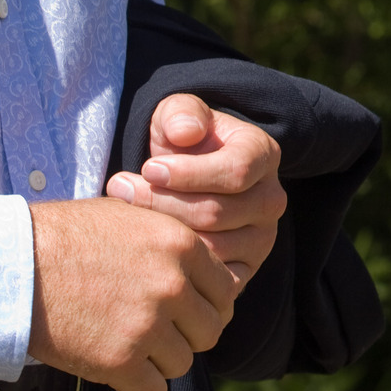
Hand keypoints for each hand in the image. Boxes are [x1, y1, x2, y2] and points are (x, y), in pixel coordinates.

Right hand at [28, 197, 239, 390]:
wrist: (16, 264)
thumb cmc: (68, 237)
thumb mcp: (133, 218)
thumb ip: (172, 246)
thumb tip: (201, 273)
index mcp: (181, 246)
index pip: (227, 290)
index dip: (210, 304)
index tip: (191, 311)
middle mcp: (172, 286)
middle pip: (211, 331)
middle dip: (190, 335)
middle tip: (165, 332)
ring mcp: (147, 326)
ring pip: (182, 362)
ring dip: (162, 359)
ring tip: (134, 345)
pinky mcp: (119, 361)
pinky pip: (153, 390)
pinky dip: (140, 384)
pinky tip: (121, 366)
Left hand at [107, 92, 286, 286]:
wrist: (185, 176)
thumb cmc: (181, 143)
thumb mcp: (178, 115)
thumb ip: (181, 113)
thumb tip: (185, 133)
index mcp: (263, 155)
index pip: (236, 172)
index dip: (188, 173)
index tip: (148, 167)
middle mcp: (271, 199)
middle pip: (217, 213)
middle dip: (162, 202)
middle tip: (120, 188)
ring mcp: (261, 239)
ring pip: (210, 248)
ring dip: (160, 232)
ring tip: (122, 209)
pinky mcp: (243, 270)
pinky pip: (207, 277)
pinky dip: (172, 263)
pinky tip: (144, 241)